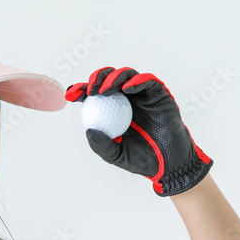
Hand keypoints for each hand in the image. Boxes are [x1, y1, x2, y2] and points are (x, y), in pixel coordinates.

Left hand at [66, 66, 212, 195]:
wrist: (170, 164)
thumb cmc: (143, 160)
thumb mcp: (116, 156)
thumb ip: (101, 145)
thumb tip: (88, 131)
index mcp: (112, 110)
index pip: (94, 95)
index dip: (81, 91)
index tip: (70, 95)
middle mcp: (126, 99)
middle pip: (108, 79)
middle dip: (96, 79)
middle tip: (90, 90)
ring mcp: (142, 94)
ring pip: (126, 75)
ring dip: (113, 78)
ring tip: (105, 90)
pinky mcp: (158, 93)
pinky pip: (147, 81)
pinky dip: (135, 81)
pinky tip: (126, 89)